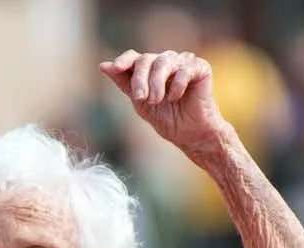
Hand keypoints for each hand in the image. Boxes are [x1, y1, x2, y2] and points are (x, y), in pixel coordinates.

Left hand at [99, 50, 226, 152]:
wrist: (189, 134)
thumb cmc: (165, 118)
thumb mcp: (139, 102)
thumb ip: (123, 82)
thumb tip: (103, 65)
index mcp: (149, 69)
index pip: (134, 57)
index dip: (124, 60)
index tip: (116, 68)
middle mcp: (165, 61)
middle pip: (146, 59)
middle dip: (140, 79)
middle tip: (141, 98)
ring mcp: (183, 62)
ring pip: (163, 62)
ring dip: (156, 83)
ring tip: (156, 101)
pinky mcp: (200, 68)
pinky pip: (184, 69)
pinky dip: (177, 85)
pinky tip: (176, 97)